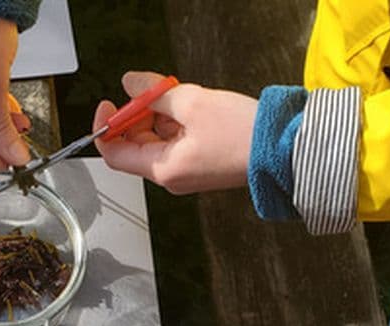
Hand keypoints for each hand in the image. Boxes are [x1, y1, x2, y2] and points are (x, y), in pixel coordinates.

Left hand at [93, 71, 256, 193]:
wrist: (283, 150)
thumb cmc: (244, 135)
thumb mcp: (192, 103)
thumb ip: (153, 93)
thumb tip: (131, 84)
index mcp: (164, 169)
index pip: (114, 154)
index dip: (106, 126)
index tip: (108, 104)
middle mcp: (172, 177)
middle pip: (136, 146)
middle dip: (138, 115)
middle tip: (154, 92)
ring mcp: (187, 173)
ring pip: (157, 142)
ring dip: (160, 116)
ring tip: (183, 98)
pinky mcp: (201, 166)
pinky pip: (176, 144)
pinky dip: (177, 124)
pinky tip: (194, 109)